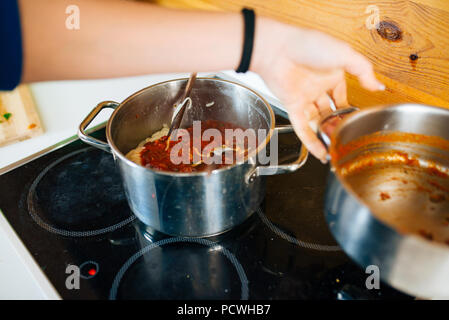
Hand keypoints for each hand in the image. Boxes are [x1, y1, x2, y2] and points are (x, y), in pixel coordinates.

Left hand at [251, 18, 384, 162]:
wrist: (277, 48)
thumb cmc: (308, 44)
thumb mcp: (344, 54)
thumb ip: (364, 71)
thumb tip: (379, 86)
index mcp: (332, 75)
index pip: (343, 98)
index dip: (349, 111)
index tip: (358, 123)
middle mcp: (318, 88)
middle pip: (331, 112)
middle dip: (339, 126)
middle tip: (349, 140)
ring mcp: (304, 98)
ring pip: (318, 122)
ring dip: (327, 135)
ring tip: (338, 149)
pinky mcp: (292, 106)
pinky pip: (303, 128)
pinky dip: (312, 142)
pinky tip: (321, 153)